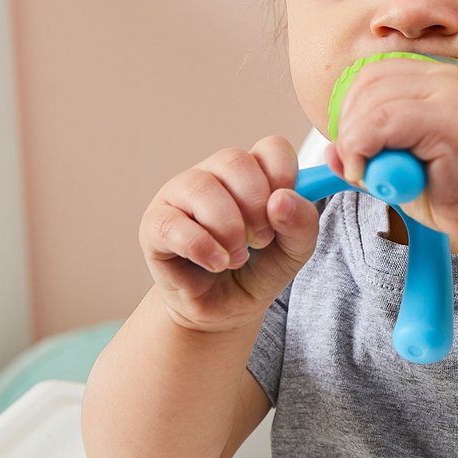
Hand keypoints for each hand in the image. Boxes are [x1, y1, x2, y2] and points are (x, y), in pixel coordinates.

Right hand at [139, 136, 319, 330]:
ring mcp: (180, 195)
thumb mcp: (295, 251)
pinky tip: (215, 263)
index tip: (283, 211)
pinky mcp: (155, 224)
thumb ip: (302, 223)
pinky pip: (174, 224)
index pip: (270, 147)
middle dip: (256, 206)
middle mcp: (215, 174)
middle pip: (234, 160)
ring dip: (229, 228)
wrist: (226, 310)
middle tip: (262, 240)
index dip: (283, 176)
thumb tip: (283, 198)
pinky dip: (202, 247)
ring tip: (238, 258)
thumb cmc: (259, 269)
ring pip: (202, 188)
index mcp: (253, 172)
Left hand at [327, 57, 457, 247]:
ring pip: (372, 102)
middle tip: (354, 166)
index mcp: (440, 82)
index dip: (351, 110)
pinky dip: (364, 148)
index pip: (374, 75)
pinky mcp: (449, 118)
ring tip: (367, 174)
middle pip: (368, 82)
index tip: (352, 149)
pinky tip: (373, 176)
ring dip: (354, 141)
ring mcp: (451, 94)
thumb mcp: (405, 171)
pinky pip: (384, 121)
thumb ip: (370, 155)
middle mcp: (447, 78)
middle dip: (347, 126)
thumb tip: (330, 152)